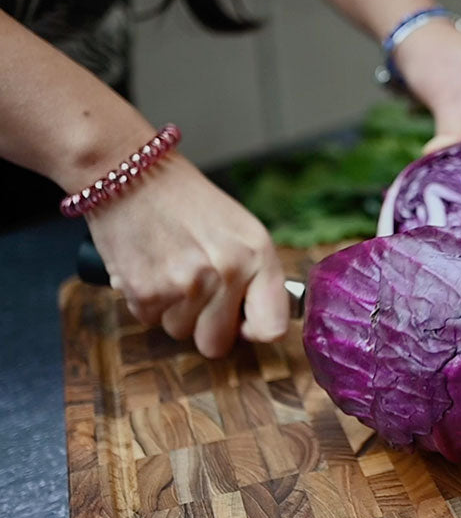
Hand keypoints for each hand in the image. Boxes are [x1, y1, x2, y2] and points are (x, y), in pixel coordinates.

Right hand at [87, 155, 288, 357]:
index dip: (254, 330)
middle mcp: (227, 272)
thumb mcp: (241, 229)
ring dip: (174, 310)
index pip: (272, 328)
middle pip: (217, 344)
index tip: (242, 320)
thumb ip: (256, 276)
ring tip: (171, 268)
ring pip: (181, 333)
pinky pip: (151, 320)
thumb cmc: (188, 202)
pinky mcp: (146, 293)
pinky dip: (148, 301)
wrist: (131, 174)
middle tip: (196, 289)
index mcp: (258, 254)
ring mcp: (186, 285)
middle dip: (205, 325)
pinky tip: (151, 267)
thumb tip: (258, 325)